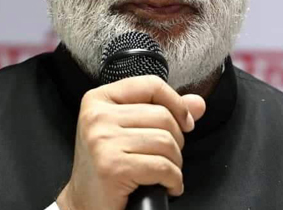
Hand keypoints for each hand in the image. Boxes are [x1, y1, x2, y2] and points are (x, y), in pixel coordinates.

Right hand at [56, 75, 206, 209]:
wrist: (85, 203)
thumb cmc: (107, 166)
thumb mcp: (130, 130)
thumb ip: (164, 111)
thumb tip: (197, 103)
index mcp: (99, 99)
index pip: (150, 85)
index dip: (176, 103)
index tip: (184, 122)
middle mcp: (97, 116)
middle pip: (162, 115)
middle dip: (176, 141)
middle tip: (166, 157)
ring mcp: (102, 140)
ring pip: (165, 141)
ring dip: (175, 163)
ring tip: (164, 173)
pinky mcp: (112, 166)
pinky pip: (162, 167)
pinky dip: (173, 180)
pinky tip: (165, 186)